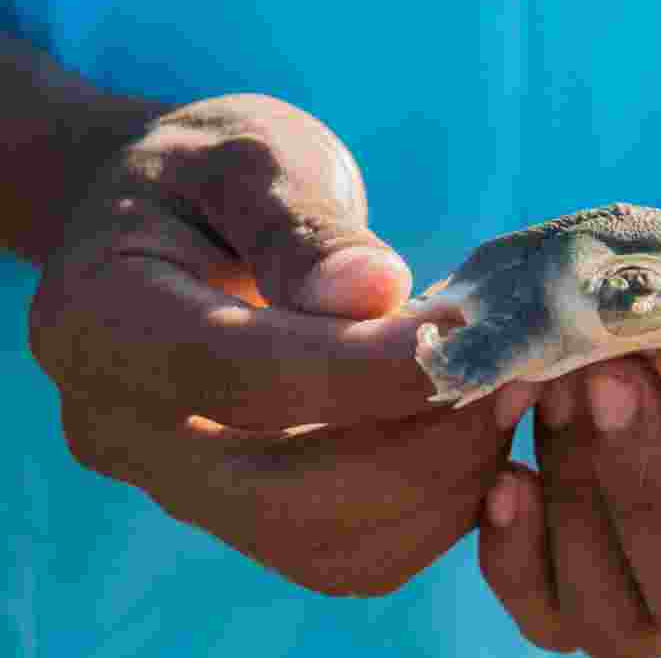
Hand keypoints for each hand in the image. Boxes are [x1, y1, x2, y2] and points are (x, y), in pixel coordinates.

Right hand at [29, 94, 536, 595]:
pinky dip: (429, 509)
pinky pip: (349, 553)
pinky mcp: (242, 510)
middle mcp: (125, 430)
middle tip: (510, 370)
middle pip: (289, 494)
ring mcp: (182, 486)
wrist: (176, 223)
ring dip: (441, 483)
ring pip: (330, 543)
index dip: (366, 369)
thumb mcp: (247, 155)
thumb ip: (299, 223)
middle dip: (424, 442)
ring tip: (501, 395)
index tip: (469, 335)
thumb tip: (372, 293)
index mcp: (102, 325)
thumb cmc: (212, 173)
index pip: (242, 377)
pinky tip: (468, 434)